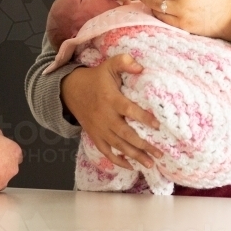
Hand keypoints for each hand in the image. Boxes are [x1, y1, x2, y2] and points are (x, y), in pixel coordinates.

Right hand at [60, 55, 162, 170]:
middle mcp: (105, 116)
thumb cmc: (96, 78)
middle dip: (142, 145)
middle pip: (125, 133)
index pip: (128, 110)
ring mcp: (99, 128)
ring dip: (134, 156)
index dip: (143, 117)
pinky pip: (106, 151)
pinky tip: (131, 167)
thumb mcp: (109, 65)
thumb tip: (141, 67)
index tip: (157, 125)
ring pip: (118, 146)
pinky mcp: (95, 136)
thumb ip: (124, 63)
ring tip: (150, 164)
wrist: (70, 90)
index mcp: (110, 99)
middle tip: (159, 153)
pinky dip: (117, 161)